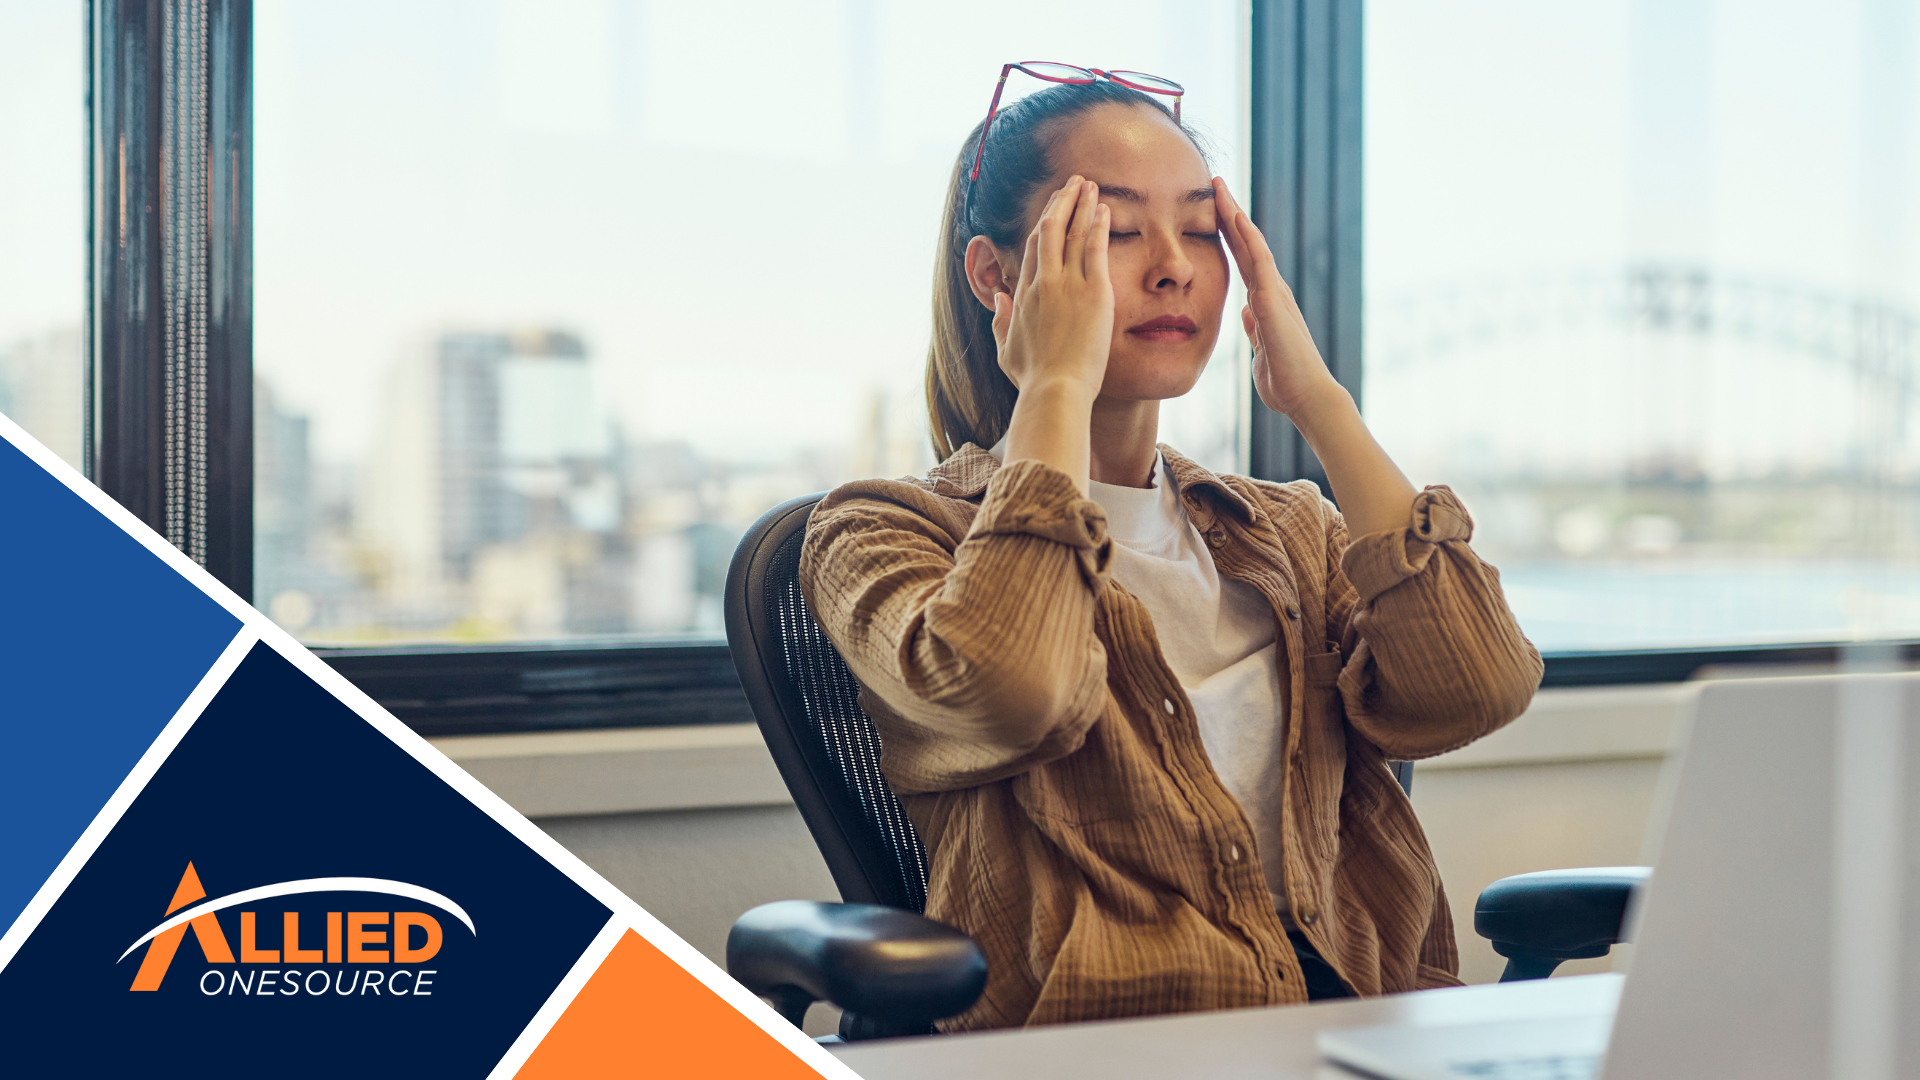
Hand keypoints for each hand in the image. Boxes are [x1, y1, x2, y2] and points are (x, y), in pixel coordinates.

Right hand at [991, 176, 1112, 399]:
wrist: (1056, 389)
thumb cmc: (1034, 379)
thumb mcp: (1007, 351)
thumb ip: (1001, 322)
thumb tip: (999, 300)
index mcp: (1023, 296)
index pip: (1032, 250)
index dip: (1043, 225)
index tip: (1053, 210)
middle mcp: (1042, 283)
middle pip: (1049, 230)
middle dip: (1061, 202)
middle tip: (1073, 184)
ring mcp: (1066, 284)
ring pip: (1071, 232)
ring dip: (1081, 204)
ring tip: (1091, 185)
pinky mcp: (1093, 291)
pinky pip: (1095, 248)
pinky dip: (1098, 224)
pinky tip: (1105, 208)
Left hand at [1213, 177, 1346, 421]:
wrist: (1307, 399)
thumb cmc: (1285, 383)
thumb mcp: (1261, 352)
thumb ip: (1255, 330)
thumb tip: (1246, 313)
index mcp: (1264, 304)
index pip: (1242, 262)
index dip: (1227, 237)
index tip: (1211, 214)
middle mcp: (1271, 292)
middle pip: (1246, 245)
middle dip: (1228, 215)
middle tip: (1213, 186)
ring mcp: (1274, 293)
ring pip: (1252, 245)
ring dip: (1235, 215)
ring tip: (1218, 188)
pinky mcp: (1275, 301)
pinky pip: (1260, 262)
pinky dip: (1247, 238)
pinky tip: (1234, 217)